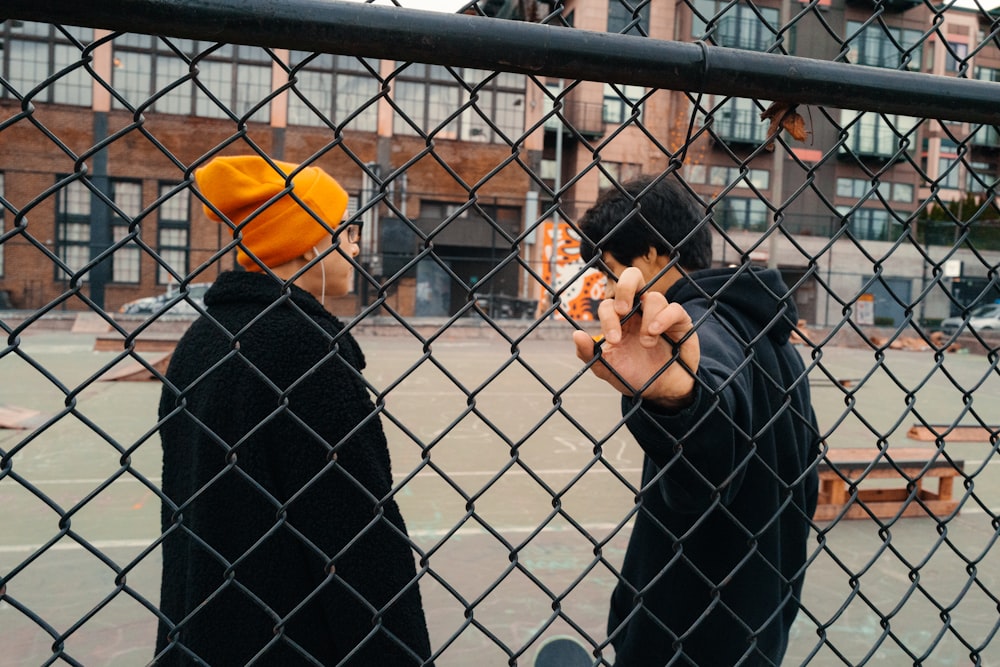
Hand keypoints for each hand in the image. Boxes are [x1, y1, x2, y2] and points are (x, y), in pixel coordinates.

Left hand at [572, 267, 699, 408]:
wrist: (660, 391)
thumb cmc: (633, 375)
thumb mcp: (607, 368)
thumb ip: (589, 354)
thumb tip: (576, 335)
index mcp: (620, 318)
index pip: (610, 303)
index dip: (608, 317)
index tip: (613, 340)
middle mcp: (639, 310)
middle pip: (633, 277)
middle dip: (625, 287)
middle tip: (622, 311)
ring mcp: (660, 314)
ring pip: (654, 297)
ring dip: (647, 319)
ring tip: (646, 343)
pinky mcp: (680, 322)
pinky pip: (674, 309)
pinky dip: (664, 318)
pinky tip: (656, 332)